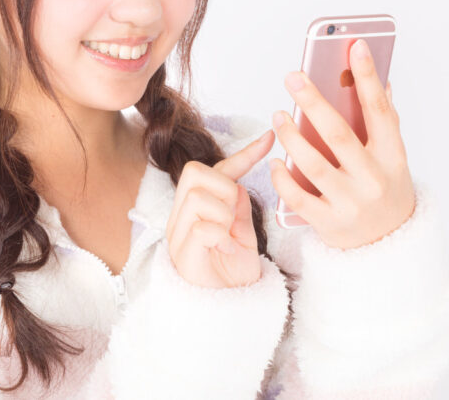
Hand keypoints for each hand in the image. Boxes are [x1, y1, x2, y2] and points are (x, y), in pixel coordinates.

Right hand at [164, 129, 274, 287]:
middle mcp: (181, 218)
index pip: (216, 170)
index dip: (244, 153)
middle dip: (224, 188)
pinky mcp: (183, 256)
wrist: (230, 311)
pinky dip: (220, 237)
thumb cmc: (233, 273)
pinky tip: (228, 250)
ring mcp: (178, 236)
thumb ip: (238, 207)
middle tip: (233, 217)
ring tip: (229, 237)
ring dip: (222, 215)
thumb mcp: (242, 233)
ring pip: (198, 198)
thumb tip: (239, 182)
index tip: (270, 137)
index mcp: (196, 209)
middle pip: (196, 173)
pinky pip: (201, 228)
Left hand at [270, 38, 416, 249]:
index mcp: (392, 156)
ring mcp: (350, 203)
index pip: (379, 110)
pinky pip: (298, 196)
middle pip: (338, 134)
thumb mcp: (392, 158)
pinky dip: (282, 177)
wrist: (390, 247)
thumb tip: (380, 79)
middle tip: (292, 77)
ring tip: (277, 114)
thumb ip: (384, 121)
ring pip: (313, 164)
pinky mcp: (329, 223)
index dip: (368, 76)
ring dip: (291, 136)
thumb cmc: (386, 190)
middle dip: (313, 101)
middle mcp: (372, 179)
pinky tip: (274, 160)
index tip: (355, 45)